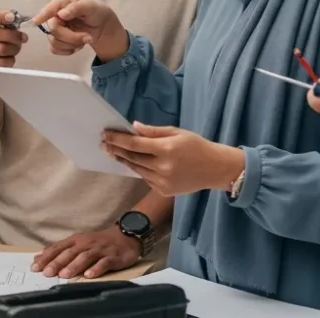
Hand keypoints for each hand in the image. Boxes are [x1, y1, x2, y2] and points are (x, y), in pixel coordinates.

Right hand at [0, 11, 26, 67]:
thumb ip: (6, 22)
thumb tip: (17, 19)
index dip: (1, 16)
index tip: (13, 17)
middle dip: (13, 35)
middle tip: (23, 37)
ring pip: (2, 49)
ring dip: (14, 48)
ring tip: (16, 48)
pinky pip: (3, 62)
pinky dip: (11, 59)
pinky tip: (9, 57)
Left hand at [32, 227, 141, 278]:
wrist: (125, 235)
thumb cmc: (98, 241)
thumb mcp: (78, 242)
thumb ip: (60, 249)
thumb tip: (39, 256)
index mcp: (76, 240)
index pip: (58, 248)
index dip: (46, 257)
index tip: (35, 266)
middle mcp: (86, 243)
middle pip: (69, 253)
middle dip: (57, 263)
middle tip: (47, 272)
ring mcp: (99, 249)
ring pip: (85, 257)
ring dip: (74, 266)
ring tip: (64, 275)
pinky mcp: (112, 256)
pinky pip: (104, 263)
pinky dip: (96, 269)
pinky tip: (89, 275)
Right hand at [33, 0, 127, 60]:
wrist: (101, 27)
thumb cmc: (95, 12)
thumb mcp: (90, 7)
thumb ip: (76, 8)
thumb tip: (61, 14)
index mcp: (60, 4)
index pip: (48, 10)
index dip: (42, 16)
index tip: (35, 22)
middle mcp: (55, 16)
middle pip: (54, 30)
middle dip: (71, 36)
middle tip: (87, 37)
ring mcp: (55, 30)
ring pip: (54, 42)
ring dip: (72, 44)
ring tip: (86, 39)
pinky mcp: (57, 41)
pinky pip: (55, 50)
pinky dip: (68, 51)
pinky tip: (78, 46)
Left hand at [102, 124, 243, 196]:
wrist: (216, 169)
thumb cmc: (197, 146)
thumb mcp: (177, 132)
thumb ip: (154, 131)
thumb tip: (134, 127)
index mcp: (166, 149)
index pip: (135, 143)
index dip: (118, 139)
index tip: (105, 134)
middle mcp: (163, 167)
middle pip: (132, 157)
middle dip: (116, 149)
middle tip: (103, 143)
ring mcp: (163, 181)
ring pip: (137, 169)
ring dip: (124, 160)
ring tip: (112, 153)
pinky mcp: (165, 191)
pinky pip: (146, 178)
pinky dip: (138, 170)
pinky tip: (132, 163)